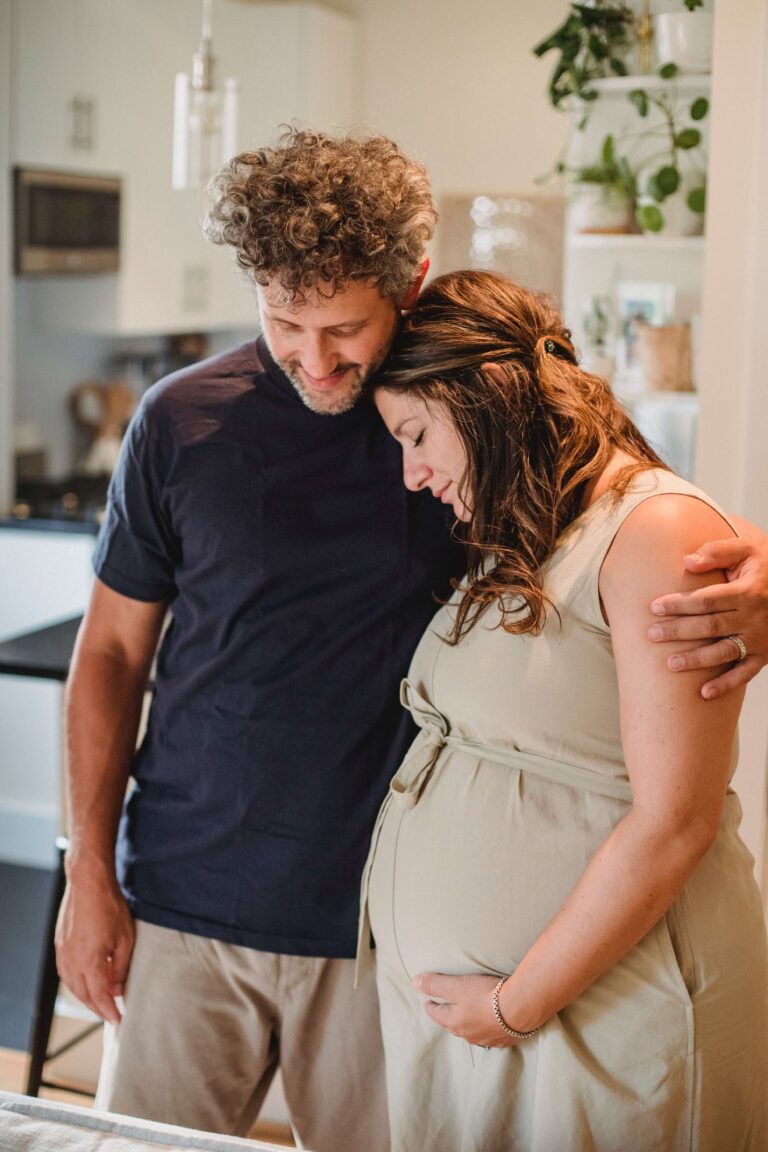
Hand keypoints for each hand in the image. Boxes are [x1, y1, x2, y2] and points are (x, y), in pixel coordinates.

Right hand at [54, 860, 134, 1024]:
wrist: (88, 882)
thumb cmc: (109, 906)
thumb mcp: (125, 938)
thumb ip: (121, 967)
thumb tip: (117, 988)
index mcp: (90, 962)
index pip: (100, 997)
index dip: (109, 1011)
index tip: (118, 1020)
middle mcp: (72, 961)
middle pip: (84, 995)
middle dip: (98, 1008)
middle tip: (111, 1015)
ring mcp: (63, 953)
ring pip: (72, 986)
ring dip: (86, 997)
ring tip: (101, 1002)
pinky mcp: (60, 945)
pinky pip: (66, 973)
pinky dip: (77, 983)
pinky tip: (86, 982)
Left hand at [413, 972, 519, 1047]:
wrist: (520, 1008)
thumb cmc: (485, 994)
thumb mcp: (456, 986)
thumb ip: (435, 984)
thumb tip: (415, 981)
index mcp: (454, 1022)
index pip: (436, 1014)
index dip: (431, 1006)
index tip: (428, 1002)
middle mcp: (468, 1034)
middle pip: (452, 1025)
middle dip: (447, 1017)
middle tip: (445, 1009)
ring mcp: (487, 1039)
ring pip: (470, 1032)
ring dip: (466, 1024)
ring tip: (467, 1016)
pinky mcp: (504, 1040)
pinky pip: (489, 1036)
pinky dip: (485, 1029)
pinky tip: (489, 1024)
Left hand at [648, 535, 767, 698]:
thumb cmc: (764, 564)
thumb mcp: (746, 549)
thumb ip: (717, 552)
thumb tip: (687, 561)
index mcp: (747, 591)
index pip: (707, 600)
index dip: (679, 604)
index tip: (654, 607)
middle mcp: (754, 617)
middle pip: (710, 627)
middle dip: (679, 631)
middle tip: (651, 634)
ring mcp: (760, 638)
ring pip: (724, 652)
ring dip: (697, 660)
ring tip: (670, 664)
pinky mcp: (764, 654)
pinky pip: (745, 673)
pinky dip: (726, 685)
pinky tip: (704, 693)